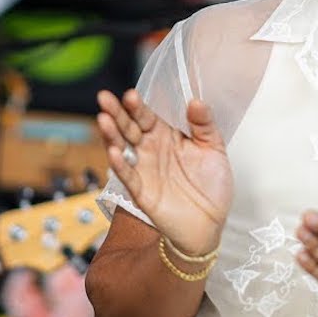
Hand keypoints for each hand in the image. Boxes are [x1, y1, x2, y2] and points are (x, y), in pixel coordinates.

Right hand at [96, 89, 232, 256]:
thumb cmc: (212, 184)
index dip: (137, 106)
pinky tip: (114, 152)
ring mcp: (143, 170)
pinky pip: (128, 176)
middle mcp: (150, 150)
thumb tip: (196, 101)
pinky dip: (120, 164)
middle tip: (105, 98)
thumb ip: (204, 124)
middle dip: (116, 113)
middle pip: (129, 128)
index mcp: (166, 136)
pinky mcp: (142, 192)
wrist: (211, 221)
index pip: (146, 117)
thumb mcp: (214, 148)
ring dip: (111, 135)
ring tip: (103, 120)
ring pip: (122, 148)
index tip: (130, 95)